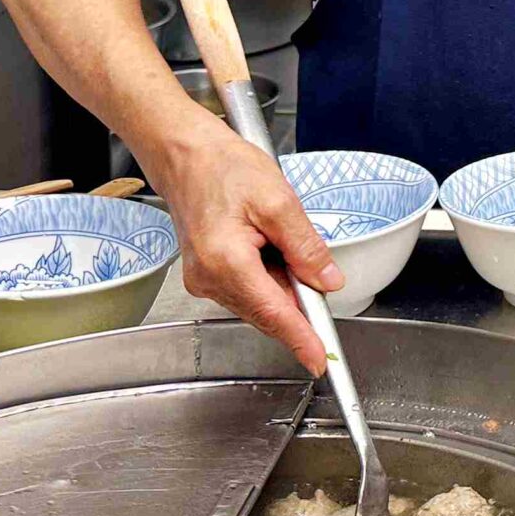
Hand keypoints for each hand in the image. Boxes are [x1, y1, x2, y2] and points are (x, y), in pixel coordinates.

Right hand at [152, 118, 342, 372]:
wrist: (186, 155)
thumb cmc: (223, 168)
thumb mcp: (279, 201)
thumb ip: (306, 247)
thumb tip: (328, 282)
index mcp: (226, 261)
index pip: (273, 313)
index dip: (301, 339)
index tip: (320, 360)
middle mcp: (209, 279)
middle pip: (267, 311)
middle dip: (299, 305)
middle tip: (321, 281)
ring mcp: (204, 280)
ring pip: (258, 303)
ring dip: (282, 289)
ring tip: (283, 243)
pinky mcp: (206, 275)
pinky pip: (247, 291)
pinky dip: (267, 281)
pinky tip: (272, 252)